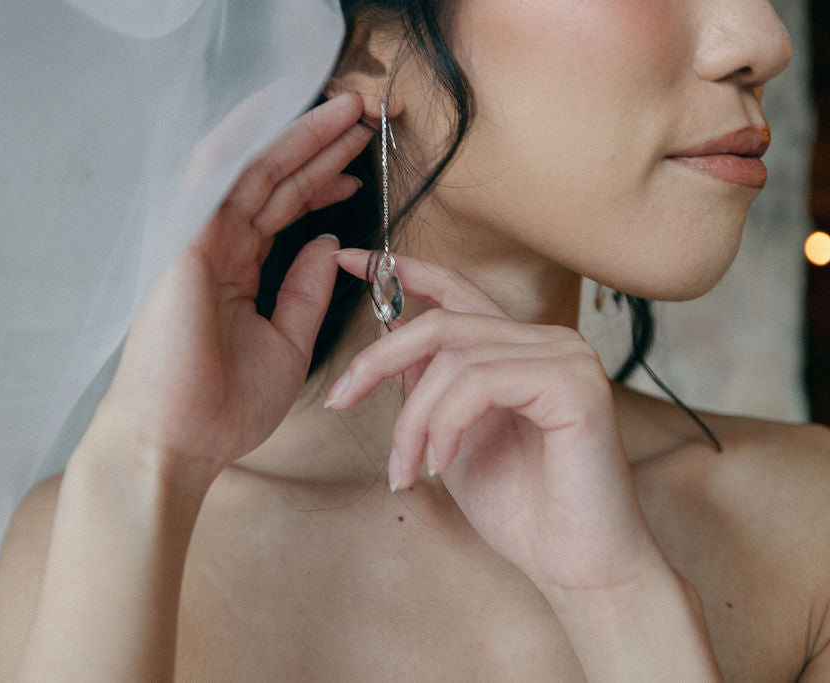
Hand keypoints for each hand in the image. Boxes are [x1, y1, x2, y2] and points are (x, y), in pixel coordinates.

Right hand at [96, 94, 372, 477]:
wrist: (177, 442)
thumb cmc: (224, 407)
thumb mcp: (287, 344)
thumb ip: (305, 291)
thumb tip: (326, 243)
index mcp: (236, 271)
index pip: (283, 210)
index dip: (323, 182)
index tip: (361, 167)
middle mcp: (215, 247)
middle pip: (274, 181)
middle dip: (321, 146)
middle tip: (364, 116)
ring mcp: (197, 240)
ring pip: (253, 171)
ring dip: (300, 136)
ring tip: (347, 110)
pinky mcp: (183, 242)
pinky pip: (213, 176)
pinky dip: (242, 140)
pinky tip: (276, 108)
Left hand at [328, 251, 665, 595]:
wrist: (578, 567)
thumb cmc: (520, 510)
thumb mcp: (450, 438)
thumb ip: (428, 385)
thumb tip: (388, 330)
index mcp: (518, 348)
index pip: (455, 290)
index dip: (399, 271)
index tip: (346, 260)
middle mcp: (546, 340)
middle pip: (440, 322)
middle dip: (376, 361)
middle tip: (339, 401)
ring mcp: (565, 356)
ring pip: (452, 358)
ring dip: (412, 420)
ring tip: (404, 470)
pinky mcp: (575, 383)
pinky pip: (480, 383)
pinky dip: (446, 425)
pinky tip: (441, 464)